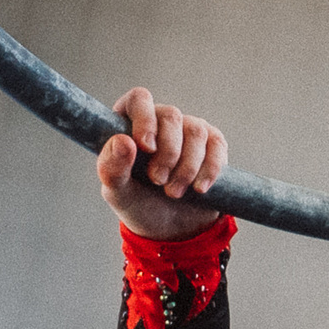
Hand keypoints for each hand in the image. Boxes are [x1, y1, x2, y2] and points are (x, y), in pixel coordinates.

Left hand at [98, 87, 229, 241]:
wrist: (171, 228)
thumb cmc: (139, 203)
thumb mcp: (118, 192)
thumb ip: (111, 168)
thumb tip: (123, 142)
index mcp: (131, 122)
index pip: (140, 99)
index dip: (145, 119)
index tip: (146, 148)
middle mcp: (161, 120)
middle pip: (171, 116)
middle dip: (167, 153)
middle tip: (158, 181)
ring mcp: (189, 130)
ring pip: (195, 131)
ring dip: (186, 167)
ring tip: (174, 192)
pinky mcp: (213, 144)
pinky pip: (216, 146)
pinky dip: (209, 170)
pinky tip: (199, 189)